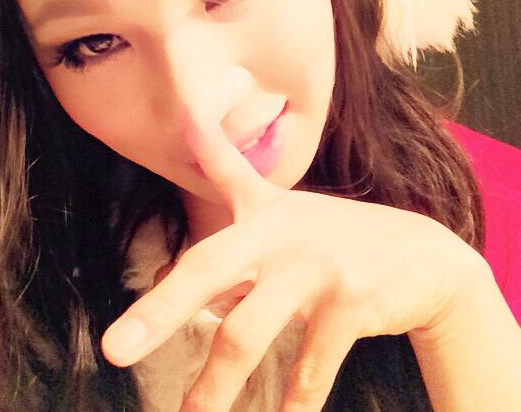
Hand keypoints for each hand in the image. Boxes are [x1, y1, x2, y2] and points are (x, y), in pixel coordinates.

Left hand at [101, 113, 483, 410]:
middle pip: (211, 273)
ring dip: (217, 384)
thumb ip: (225, 169)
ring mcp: (318, 269)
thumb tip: (180, 149)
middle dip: (161, 312)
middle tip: (115, 352)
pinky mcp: (354, 302)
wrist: (422, 255)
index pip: (199, 248)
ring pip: (251, 331)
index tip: (114, 325)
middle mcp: (281, 238)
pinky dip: (294, 401)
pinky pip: (312, 367)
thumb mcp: (276, 201)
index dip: (157, 279)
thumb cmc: (332, 231)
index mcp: (259, 218)